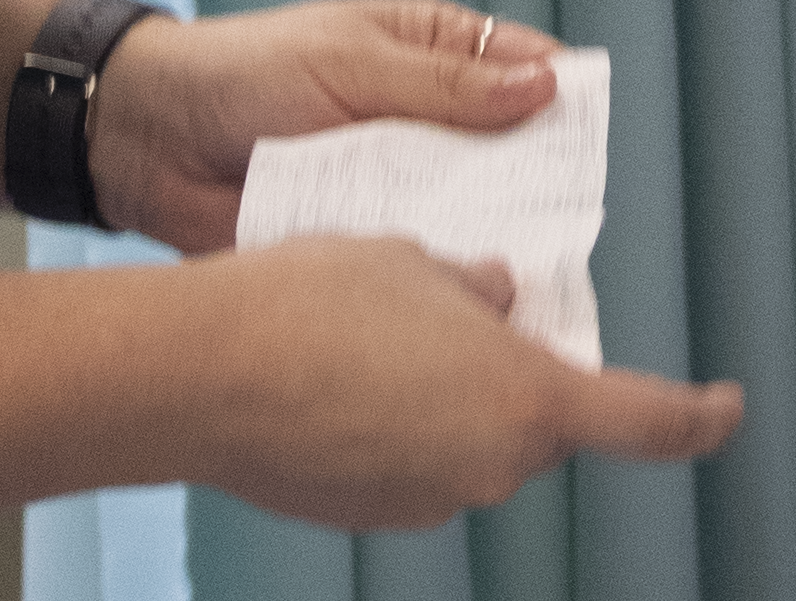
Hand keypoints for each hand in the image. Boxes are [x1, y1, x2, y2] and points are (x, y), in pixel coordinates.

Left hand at [90, 2, 559, 251]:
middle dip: (538, 188)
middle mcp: (430, 126)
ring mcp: (409, 187)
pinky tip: (472, 298)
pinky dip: (448, 277)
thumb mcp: (352, 62)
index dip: (561, 104)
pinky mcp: (384, 242)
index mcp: (431, 58)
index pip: (522, 74)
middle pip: (513, 157)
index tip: (589, 142)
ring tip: (527, 273)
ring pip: (478, 216)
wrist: (158, 150)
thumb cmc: (242, 78)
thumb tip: (540, 85)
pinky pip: (432, 262)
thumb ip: (444, 84)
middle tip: (563, 226)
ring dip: (496, 241)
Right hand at [176, 236, 742, 526]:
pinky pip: (416, 472)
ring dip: (443, 409)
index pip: (647, 423)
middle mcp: (496, 467)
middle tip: (438, 329)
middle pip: (534, 427)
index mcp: (529, 401)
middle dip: (507, 382)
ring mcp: (438, 501)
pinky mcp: (382, 519)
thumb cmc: (312, 306)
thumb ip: (478, 293)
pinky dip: (397, 440)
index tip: (726, 412)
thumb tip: (500, 304)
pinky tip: (337, 400)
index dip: (698, 420)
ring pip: (469, 448)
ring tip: (364, 358)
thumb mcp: (413, 266)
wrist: (201, 376)